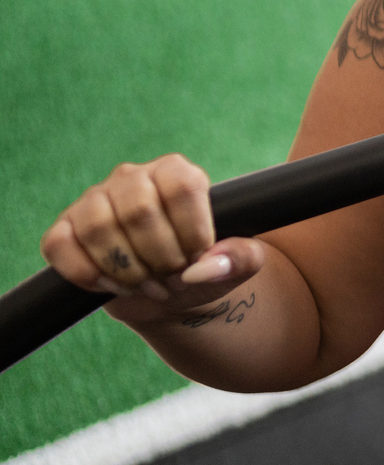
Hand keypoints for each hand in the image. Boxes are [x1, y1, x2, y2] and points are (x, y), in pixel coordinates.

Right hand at [40, 155, 265, 326]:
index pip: (183, 187)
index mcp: (177, 172)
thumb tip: (205, 266)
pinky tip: (114, 286)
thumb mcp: (238, 265)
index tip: (199, 258)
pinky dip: (88, 275)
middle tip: (173, 279)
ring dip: (127, 270)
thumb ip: (241, 258)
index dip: (192, 232)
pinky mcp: (64, 229)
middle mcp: (132, 177)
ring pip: (98, 228)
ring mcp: (93, 201)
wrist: (169, 292)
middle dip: (160, 258)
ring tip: (149, 286)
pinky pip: (60, 245)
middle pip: (139, 211)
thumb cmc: (204, 268)